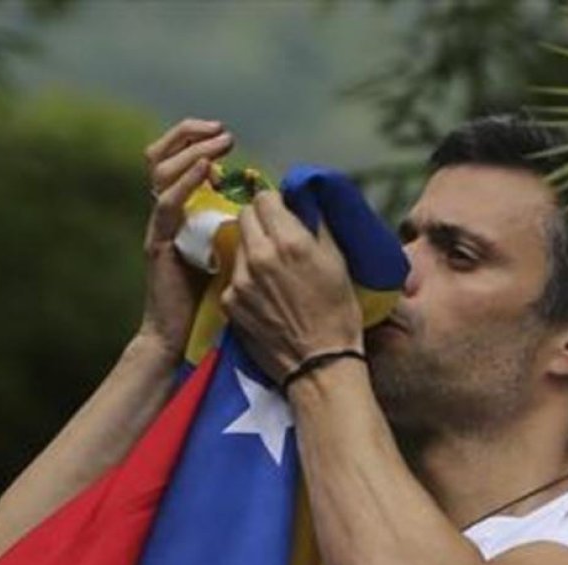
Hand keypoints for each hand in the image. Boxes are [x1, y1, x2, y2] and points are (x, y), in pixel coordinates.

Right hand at [135, 118, 234, 359]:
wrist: (181, 337)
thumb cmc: (213, 300)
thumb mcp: (232, 250)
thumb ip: (240, 224)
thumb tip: (270, 201)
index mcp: (183, 211)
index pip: (178, 161)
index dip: (197, 141)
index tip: (227, 137)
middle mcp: (166, 213)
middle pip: (160, 157)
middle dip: (190, 136)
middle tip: (222, 133)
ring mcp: (160, 226)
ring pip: (161, 172)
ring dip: (192, 152)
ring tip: (219, 145)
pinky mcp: (159, 243)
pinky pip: (168, 204)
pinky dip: (186, 182)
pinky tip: (206, 171)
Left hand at [221, 191, 363, 383]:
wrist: (319, 364)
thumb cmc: (337, 313)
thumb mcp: (338, 261)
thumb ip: (318, 224)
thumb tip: (306, 200)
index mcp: (289, 242)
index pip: (264, 197)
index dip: (275, 203)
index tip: (283, 213)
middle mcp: (259, 256)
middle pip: (244, 216)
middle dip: (259, 220)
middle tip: (276, 236)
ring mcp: (239, 281)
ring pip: (237, 245)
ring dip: (251, 248)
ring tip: (271, 268)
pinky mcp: (229, 303)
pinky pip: (233, 276)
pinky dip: (245, 278)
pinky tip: (263, 293)